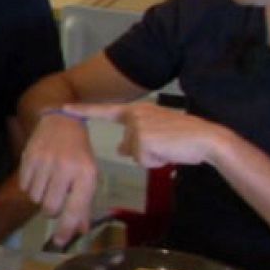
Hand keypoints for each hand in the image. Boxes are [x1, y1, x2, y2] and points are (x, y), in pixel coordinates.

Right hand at [16, 112, 98, 246]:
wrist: (61, 121)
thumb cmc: (79, 153)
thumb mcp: (88, 176)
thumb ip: (84, 204)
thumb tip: (80, 231)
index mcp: (85, 174)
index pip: (75, 209)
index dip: (66, 229)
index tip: (59, 242)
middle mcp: (65, 168)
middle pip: (50, 208)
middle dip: (51, 210)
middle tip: (55, 200)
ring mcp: (45, 162)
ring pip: (35, 199)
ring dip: (40, 197)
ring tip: (47, 184)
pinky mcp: (29, 158)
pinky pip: (24, 187)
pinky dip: (30, 187)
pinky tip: (38, 176)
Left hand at [64, 102, 229, 168]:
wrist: (206, 139)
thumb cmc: (185, 139)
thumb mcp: (157, 136)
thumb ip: (136, 139)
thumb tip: (120, 149)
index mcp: (138, 110)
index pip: (105, 111)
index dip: (84, 110)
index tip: (63, 107)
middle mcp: (135, 115)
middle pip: (128, 146)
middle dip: (147, 153)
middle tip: (168, 146)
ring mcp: (138, 126)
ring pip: (136, 155)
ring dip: (153, 157)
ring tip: (170, 148)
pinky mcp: (143, 138)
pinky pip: (144, 160)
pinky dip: (157, 161)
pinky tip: (170, 152)